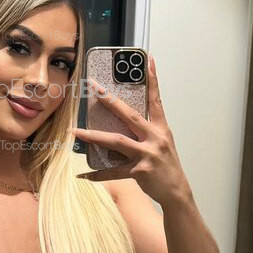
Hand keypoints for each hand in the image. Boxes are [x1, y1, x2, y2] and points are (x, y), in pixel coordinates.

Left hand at [71, 55, 190, 205]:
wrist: (177, 192)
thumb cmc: (167, 166)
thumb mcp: (162, 143)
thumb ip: (145, 131)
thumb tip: (120, 121)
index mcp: (160, 128)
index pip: (156, 99)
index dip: (153, 79)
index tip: (149, 60)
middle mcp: (155, 138)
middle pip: (129, 115)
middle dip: (109, 100)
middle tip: (93, 87)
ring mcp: (147, 155)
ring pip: (116, 141)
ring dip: (93, 136)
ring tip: (75, 131)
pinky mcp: (139, 171)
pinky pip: (113, 172)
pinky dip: (96, 174)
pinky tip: (82, 175)